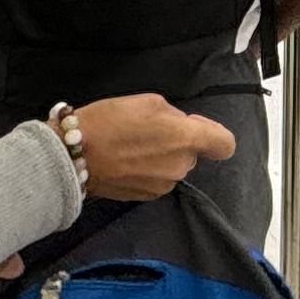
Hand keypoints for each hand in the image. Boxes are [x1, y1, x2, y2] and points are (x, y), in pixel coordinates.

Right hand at [68, 93, 233, 201]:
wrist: (74, 156)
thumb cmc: (110, 120)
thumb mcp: (148, 101)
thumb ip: (174, 116)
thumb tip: (180, 126)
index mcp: (186, 139)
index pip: (225, 144)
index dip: (212, 133)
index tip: (192, 125)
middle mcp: (181, 167)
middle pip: (192, 153)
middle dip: (177, 141)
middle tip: (147, 129)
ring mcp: (163, 185)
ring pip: (173, 166)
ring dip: (161, 156)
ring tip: (131, 145)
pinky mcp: (145, 196)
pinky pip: (157, 179)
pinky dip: (147, 170)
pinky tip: (125, 160)